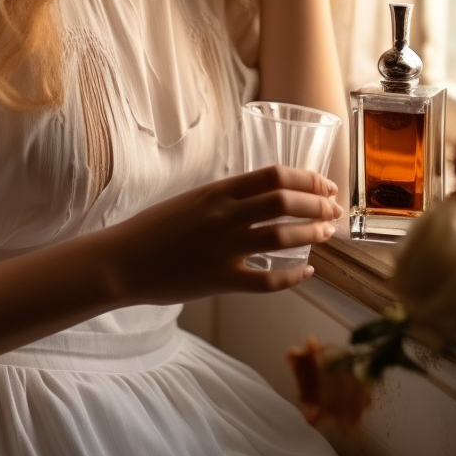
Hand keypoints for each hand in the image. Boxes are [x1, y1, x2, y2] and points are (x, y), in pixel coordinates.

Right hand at [104, 166, 341, 304]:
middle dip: (317, 203)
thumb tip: (263, 196)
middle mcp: (224, 215)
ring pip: (282, 237)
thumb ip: (226, 197)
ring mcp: (223, 248)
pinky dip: (293, 277)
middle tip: (333, 210)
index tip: (324, 184)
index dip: (306, 178)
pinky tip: (307, 272)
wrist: (123, 260)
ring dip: (311, 233)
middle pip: (284, 201)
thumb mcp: (193, 199)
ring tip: (326, 233)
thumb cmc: (154, 228)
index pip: (273, 174)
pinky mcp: (220, 279)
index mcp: (218, 190)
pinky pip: (266, 280)